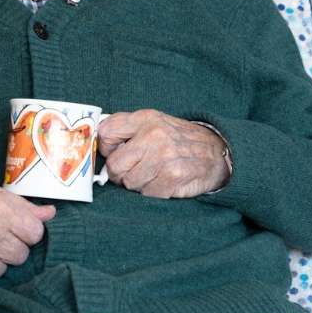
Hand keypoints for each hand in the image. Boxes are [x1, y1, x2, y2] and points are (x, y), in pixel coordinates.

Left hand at [97, 109, 229, 198]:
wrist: (215, 152)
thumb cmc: (176, 139)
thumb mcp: (152, 123)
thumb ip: (124, 128)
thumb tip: (96, 144)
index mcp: (145, 118)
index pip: (106, 133)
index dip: (105, 148)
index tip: (115, 152)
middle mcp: (154, 135)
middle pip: (115, 165)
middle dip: (121, 173)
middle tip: (135, 170)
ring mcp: (164, 156)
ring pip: (130, 183)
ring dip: (139, 184)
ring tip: (153, 174)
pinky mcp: (173, 177)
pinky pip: (147, 194)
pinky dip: (153, 192)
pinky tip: (163, 182)